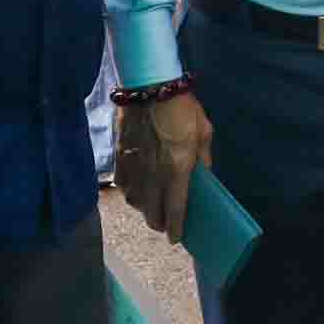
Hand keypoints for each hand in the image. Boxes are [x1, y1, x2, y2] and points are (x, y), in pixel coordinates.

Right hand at [116, 90, 210, 244]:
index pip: (176, 208)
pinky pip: (122, 185)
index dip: (175, 227)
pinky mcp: (120, 156)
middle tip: (164, 223)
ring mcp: (135, 166)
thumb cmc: (182, 107)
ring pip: (135, 202)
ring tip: (150, 208)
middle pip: (152, 212)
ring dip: (143, 210)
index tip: (176, 238)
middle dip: (158, 223)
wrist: (149, 85)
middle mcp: (154, 173)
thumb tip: (203, 177)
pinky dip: (129, 193)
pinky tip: (134, 191)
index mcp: (178, 168)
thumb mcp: (204, 131)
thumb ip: (203, 159)